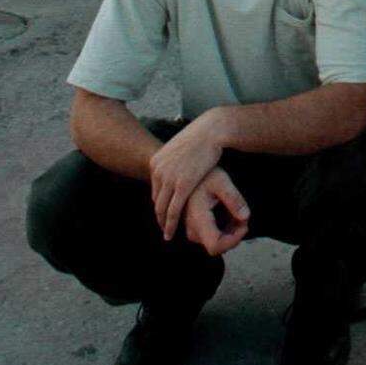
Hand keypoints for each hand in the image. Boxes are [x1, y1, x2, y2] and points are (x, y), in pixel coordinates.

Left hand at [150, 113, 226, 239]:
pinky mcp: (182, 185)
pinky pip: (173, 210)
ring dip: (164, 224)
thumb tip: (174, 165)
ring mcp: (169, 179)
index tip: (163, 213)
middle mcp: (158, 171)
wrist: (210, 131)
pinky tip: (172, 232)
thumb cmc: (200, 136)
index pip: (155, 189)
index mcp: (156, 162)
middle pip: (156, 200)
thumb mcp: (179, 147)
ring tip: (167, 234)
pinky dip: (171, 224)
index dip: (159, 203)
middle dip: (159, 216)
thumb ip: (173, 160)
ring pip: (162, 208)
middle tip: (163, 228)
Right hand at [184, 167, 249, 256]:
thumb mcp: (222, 182)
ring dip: (229, 231)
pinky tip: (228, 212)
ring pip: (214, 242)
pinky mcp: (192, 228)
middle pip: (217, 246)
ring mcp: (190, 230)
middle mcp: (191, 229)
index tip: (245, 225)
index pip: (215, 246)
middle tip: (244, 215)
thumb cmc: (205, 174)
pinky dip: (223, 228)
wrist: (186, 170)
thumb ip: (234, 200)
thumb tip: (246, 217)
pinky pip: (210, 236)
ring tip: (236, 210)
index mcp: (197, 219)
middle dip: (234, 235)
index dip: (233, 241)